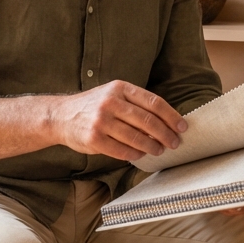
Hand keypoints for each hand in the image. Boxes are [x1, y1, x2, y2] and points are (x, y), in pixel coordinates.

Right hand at [48, 80, 186, 160]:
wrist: (61, 116)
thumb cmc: (93, 106)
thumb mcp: (113, 94)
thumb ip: (135, 103)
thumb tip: (166, 120)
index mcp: (120, 88)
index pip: (153, 102)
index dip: (171, 116)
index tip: (182, 126)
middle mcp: (110, 102)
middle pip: (148, 121)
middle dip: (166, 134)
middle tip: (175, 142)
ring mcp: (101, 121)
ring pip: (136, 137)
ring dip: (152, 146)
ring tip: (160, 150)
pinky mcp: (94, 139)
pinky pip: (122, 150)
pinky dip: (135, 154)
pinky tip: (141, 154)